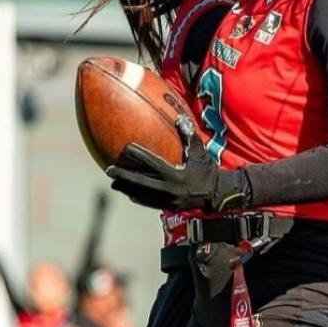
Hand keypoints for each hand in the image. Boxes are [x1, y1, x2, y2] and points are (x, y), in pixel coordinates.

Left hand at [106, 119, 247, 211]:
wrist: (218, 194)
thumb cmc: (208, 170)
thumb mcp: (201, 152)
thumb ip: (190, 136)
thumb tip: (179, 119)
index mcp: (176, 175)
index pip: (153, 163)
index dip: (139, 155)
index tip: (126, 148)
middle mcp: (170, 189)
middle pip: (141, 182)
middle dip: (124, 177)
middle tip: (109, 170)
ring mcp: (168, 200)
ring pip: (143, 195)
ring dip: (127, 189)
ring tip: (113, 184)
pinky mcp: (169, 207)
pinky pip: (150, 202)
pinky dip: (138, 197)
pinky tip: (129, 193)